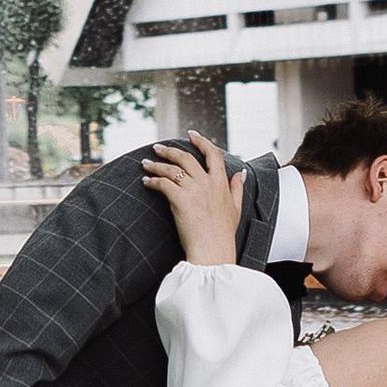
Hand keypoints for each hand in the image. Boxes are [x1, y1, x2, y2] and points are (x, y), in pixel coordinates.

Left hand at [142, 130, 241, 265]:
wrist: (213, 251)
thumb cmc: (223, 235)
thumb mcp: (236, 209)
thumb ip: (237, 188)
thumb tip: (241, 173)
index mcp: (221, 184)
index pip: (213, 155)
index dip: (202, 142)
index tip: (192, 135)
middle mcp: (207, 183)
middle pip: (186, 157)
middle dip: (170, 150)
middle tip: (157, 148)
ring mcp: (193, 190)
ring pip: (172, 168)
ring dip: (156, 164)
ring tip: (146, 164)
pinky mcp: (180, 199)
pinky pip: (162, 183)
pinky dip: (152, 181)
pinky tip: (146, 182)